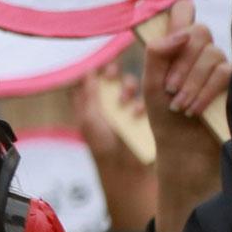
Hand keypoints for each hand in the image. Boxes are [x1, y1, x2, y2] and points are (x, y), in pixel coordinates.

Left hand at [72, 62, 155, 228]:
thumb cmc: (103, 147)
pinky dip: (140, 103)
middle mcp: (106, 105)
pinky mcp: (142, 117)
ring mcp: (125, 110)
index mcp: (89, 105)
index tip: (98, 61)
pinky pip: (143, 101)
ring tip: (124, 100)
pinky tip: (137, 113)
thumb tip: (88, 71)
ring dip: (127, 88)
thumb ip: (90, 94)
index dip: (93, 69)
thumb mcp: (90, 119)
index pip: (88, 80)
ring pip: (128, 87)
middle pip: (110, 79)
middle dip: (113, 74)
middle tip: (113, 73)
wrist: (127, 171)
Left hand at [142, 0, 230, 231]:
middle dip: (181, 61)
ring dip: (191, 80)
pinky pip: (225, 72)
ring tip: (179, 105)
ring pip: (212, 53)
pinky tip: (194, 109)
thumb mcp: (150, 85)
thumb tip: (181, 32)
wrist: (184, 149)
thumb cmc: (164, 116)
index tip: (171, 28)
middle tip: (169, 88)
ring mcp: (220, 66)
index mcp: (177, 46)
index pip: (183, 11)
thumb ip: (158, 54)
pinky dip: (205, 90)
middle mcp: (200, 51)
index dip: (179, 11)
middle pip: (198, 31)